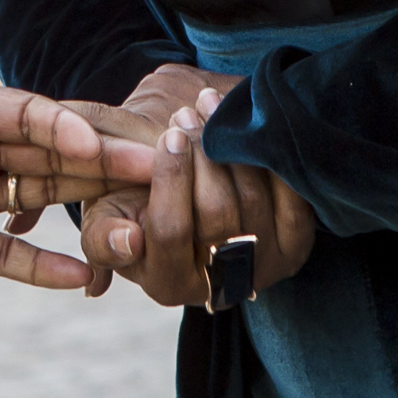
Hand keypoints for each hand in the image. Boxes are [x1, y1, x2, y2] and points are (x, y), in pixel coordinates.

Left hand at [0, 71, 156, 289]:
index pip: (23, 113)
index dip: (60, 125)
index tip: (94, 138)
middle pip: (50, 155)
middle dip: (102, 161)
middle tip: (157, 169)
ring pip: (39, 201)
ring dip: (86, 208)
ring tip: (134, 222)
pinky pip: (2, 255)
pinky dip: (39, 266)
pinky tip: (80, 279)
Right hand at [66, 65, 317, 307]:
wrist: (187, 206)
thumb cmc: (138, 210)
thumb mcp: (106, 221)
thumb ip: (102, 235)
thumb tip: (127, 239)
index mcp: (166, 284)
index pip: (170, 230)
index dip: (170, 178)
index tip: (167, 136)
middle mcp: (218, 287)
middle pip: (216, 213)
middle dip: (201, 154)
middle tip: (187, 115)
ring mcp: (261, 269)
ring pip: (252, 201)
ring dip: (231, 147)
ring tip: (210, 109)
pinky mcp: (294, 249)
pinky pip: (292, 202)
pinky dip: (269, 160)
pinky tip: (246, 129)